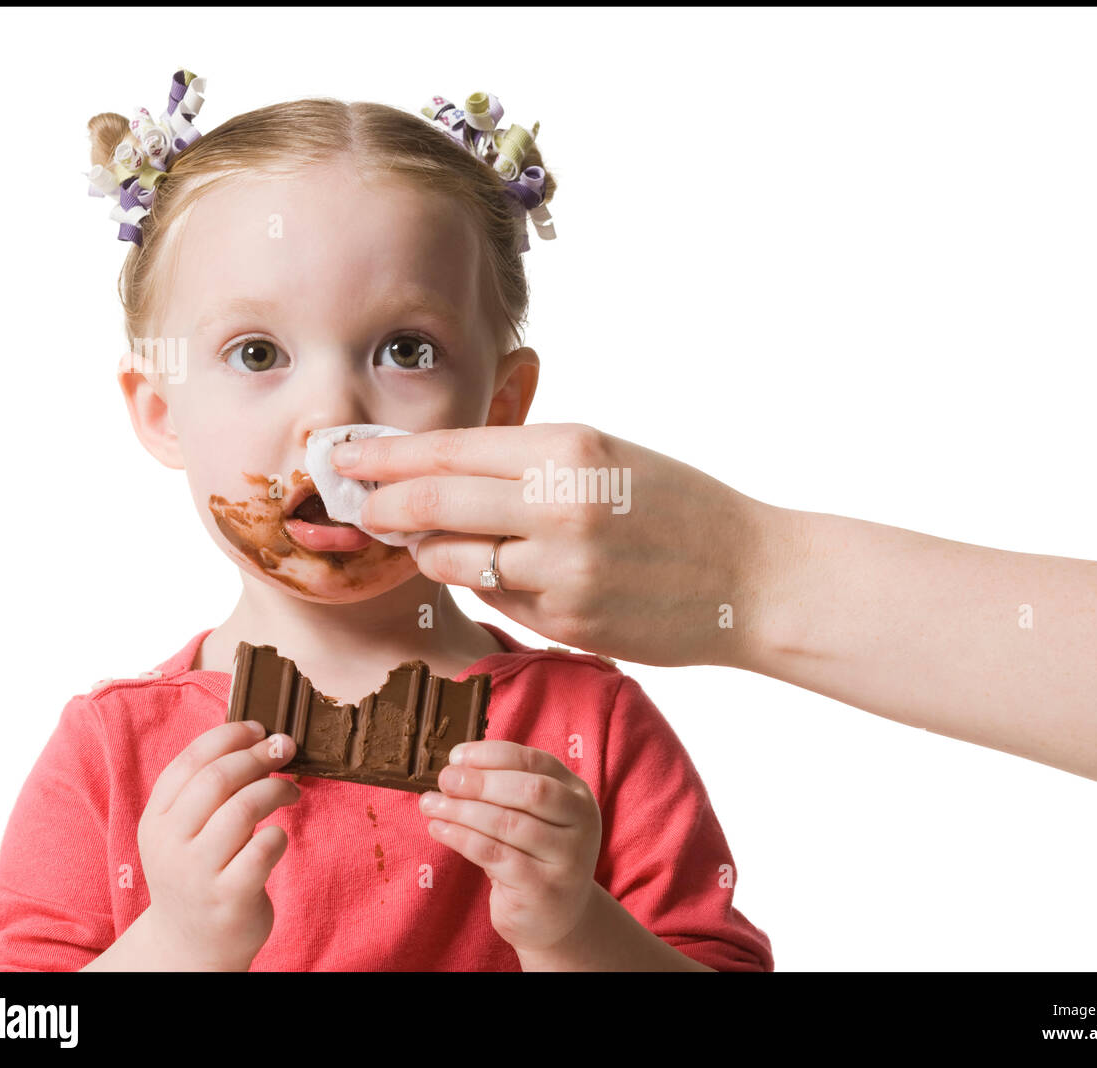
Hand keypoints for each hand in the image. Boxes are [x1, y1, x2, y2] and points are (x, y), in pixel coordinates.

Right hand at [136, 720, 300, 969]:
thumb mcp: (184, 830)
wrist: (190, 946)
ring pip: (243, 808)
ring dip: (276, 790)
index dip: (229, 736)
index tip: (258, 729)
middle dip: (258, 756)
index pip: (189, 761)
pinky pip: (263, 849)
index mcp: (156, 819)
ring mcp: (198, 873)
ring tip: (291, 793)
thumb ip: (206, 788)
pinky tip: (278, 838)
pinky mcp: (229, 898)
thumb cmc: (198, 873)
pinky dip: (279, 835)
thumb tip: (255, 734)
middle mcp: (170, 844)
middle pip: (217, 779)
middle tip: (285, 749)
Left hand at [332, 423, 776, 667]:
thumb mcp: (607, 455)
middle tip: (358, 506)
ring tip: (430, 541)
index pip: (447, 449)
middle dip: (379, 506)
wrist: (749, 576)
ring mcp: (561, 570)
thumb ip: (527, 461)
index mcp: (569, 449)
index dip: (384, 456)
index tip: (347, 457)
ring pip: (451, 559)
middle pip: (429, 503)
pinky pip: (494, 597)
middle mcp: (558, 506)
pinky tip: (496, 570)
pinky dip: (481, 581)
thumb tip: (441, 471)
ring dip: (427, 550)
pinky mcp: (566, 621)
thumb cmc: (677, 507)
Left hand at [418, 740, 601, 954]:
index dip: (494, 755)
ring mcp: (567, 858)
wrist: (555, 919)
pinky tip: (438, 829)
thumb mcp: (530, 819)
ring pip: (508, 823)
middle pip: (529, 791)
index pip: (536, 762)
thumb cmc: (533, 857)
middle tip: (444, 779)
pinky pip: (494, 854)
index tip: (458, 755)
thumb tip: (455, 768)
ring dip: (463, 810)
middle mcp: (582, 823)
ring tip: (431, 804)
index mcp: (578, 795)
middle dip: (480, 781)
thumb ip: (505, 791)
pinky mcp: (543, 888)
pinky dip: (461, 838)